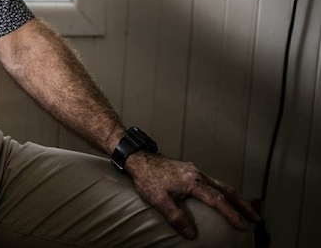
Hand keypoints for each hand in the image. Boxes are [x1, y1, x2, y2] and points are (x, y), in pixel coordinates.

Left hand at [125, 152, 258, 239]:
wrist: (138, 158)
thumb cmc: (147, 178)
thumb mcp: (158, 200)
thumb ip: (175, 217)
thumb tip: (191, 235)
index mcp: (193, 181)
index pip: (218, 200)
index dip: (232, 214)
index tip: (244, 226)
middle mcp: (198, 174)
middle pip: (226, 190)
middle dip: (243, 204)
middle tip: (256, 218)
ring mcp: (194, 170)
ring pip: (221, 184)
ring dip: (235, 196)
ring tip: (245, 208)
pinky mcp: (189, 170)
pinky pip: (213, 181)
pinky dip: (223, 190)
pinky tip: (222, 196)